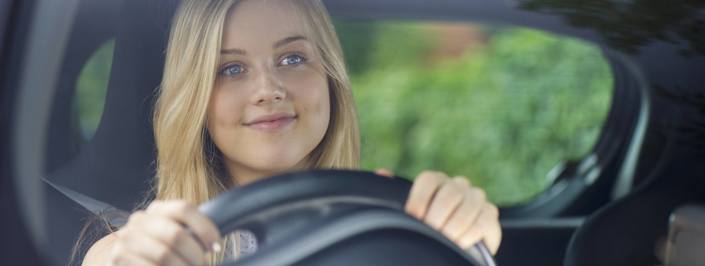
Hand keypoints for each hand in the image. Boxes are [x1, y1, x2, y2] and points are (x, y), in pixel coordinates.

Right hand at [107, 200, 220, 265]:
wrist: (126, 261)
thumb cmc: (158, 249)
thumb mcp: (172, 235)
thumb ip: (190, 232)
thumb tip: (214, 243)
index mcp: (158, 209)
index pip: (184, 208)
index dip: (205, 228)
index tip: (216, 246)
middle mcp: (140, 220)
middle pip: (176, 234)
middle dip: (195, 255)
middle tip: (201, 265)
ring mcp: (127, 238)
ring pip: (164, 254)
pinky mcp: (119, 257)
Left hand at [376, 169, 500, 253]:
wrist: (454, 251)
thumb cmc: (428, 230)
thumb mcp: (410, 214)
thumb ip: (396, 193)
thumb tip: (381, 173)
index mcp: (436, 181)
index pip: (428, 179)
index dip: (419, 199)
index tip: (413, 217)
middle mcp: (458, 185)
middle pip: (449, 193)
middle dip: (437, 217)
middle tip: (431, 232)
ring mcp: (477, 198)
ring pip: (467, 206)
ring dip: (453, 227)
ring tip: (444, 240)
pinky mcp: (490, 215)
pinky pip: (482, 221)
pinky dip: (469, 235)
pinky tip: (459, 244)